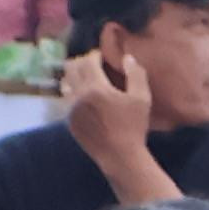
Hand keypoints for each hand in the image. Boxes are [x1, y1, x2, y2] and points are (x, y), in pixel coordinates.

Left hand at [57, 42, 162, 182]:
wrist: (118, 154)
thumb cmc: (133, 125)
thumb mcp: (142, 97)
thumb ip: (135, 74)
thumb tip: (127, 58)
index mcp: (95, 88)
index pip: (87, 62)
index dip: (93, 55)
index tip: (101, 55)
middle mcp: (78, 97)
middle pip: (71, 69)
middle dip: (81, 62)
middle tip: (92, 62)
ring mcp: (71, 110)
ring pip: (66, 84)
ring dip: (74, 76)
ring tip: (87, 76)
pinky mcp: (69, 121)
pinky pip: (67, 100)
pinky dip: (73, 92)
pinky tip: (84, 95)